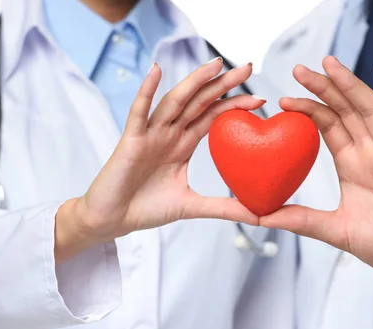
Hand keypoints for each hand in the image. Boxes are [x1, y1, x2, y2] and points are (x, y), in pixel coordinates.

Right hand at [56, 59, 263, 260]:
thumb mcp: (193, 206)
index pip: (213, 117)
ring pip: (175, 101)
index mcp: (182, 145)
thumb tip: (258, 217)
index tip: (261, 100)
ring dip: (195, 81)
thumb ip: (224, 208)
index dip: (235, 105)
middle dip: (223, 84)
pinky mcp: (130, 140)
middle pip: (200, 102)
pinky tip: (156, 70)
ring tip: (216, 64)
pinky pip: (139, 112)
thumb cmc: (146, 209)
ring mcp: (150, 134)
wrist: (112, 220)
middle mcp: (168, 134)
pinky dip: (146, 91)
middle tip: (248, 66)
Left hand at [260, 56, 372, 302]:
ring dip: (350, 84)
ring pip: (370, 107)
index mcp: (352, 164)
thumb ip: (298, 219)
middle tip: (298, 69)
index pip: (327, 126)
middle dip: (323, 88)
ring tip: (329, 63)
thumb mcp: (334, 230)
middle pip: (345, 109)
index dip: (308, 109)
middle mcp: (372, 151)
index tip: (282, 99)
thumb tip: (256, 217)